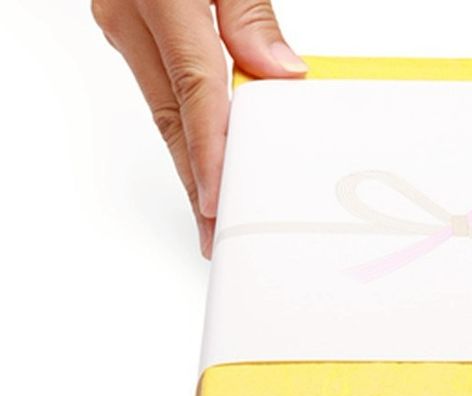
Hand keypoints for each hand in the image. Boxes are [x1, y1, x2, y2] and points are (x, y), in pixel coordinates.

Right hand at [92, 0, 306, 257]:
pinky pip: (164, 91)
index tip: (221, 196)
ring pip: (164, 110)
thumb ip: (250, 13)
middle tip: (216, 233)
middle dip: (196, 182)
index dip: (209, 148)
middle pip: (173, 117)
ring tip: (212, 212)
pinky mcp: (132, 28)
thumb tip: (280, 73)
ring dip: (189, 165)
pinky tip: (201, 159)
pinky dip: (184, 130)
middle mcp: (131, 17)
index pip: (194, 87)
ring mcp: (125, 24)